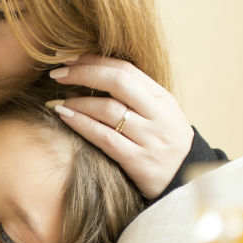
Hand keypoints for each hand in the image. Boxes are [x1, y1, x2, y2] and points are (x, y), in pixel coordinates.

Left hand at [49, 55, 194, 198]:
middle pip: (117, 82)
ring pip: (108, 110)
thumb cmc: (162, 144)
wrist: (185, 183)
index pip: (126, 69)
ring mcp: (150, 139)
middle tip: (57, 73)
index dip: (94, 61)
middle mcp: (159, 116)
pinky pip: (104, 137)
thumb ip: (134, 96)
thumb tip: (91, 71)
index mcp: (162, 99)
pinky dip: (81, 123)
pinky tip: (64, 116)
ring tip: (58, 101)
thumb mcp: (159, 115)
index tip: (69, 59)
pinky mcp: (139, 162)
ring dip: (78, 101)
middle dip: (83, 73)